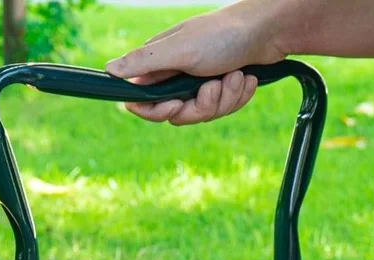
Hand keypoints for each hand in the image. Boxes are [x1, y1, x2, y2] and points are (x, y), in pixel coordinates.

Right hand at [105, 4, 284, 125]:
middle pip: (180, 114)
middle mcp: (178, 75)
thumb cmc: (220, 36)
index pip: (145, 103)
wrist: (265, 32)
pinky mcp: (222, 88)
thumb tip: (108, 71)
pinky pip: (225, 108)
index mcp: (161, 64)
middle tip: (215, 84)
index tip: (173, 106)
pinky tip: (246, 78)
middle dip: (203, 104)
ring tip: (237, 75)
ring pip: (206, 113)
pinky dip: (238, 95)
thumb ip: (144, 63)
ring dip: (225, 97)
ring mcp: (201, 82)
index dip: (157, 112)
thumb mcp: (179, 50)